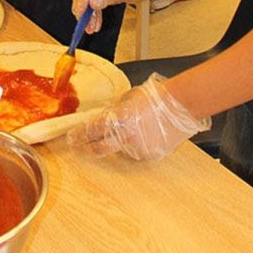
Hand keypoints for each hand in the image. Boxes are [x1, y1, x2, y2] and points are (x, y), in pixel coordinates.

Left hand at [66, 73, 210, 160]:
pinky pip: (136, 153)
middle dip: (87, 148)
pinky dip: (135, 146)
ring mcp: (137, 149)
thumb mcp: (128, 98)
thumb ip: (114, 110)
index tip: (72, 138)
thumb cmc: (156, 97)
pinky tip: (144, 135)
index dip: (79, 135)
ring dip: (119, 143)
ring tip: (133, 129)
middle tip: (80, 146)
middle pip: (99, 149)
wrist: (180, 105)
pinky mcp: (149, 156)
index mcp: (118, 119)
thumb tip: (104, 118)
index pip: (91, 130)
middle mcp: (125, 138)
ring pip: (120, 150)